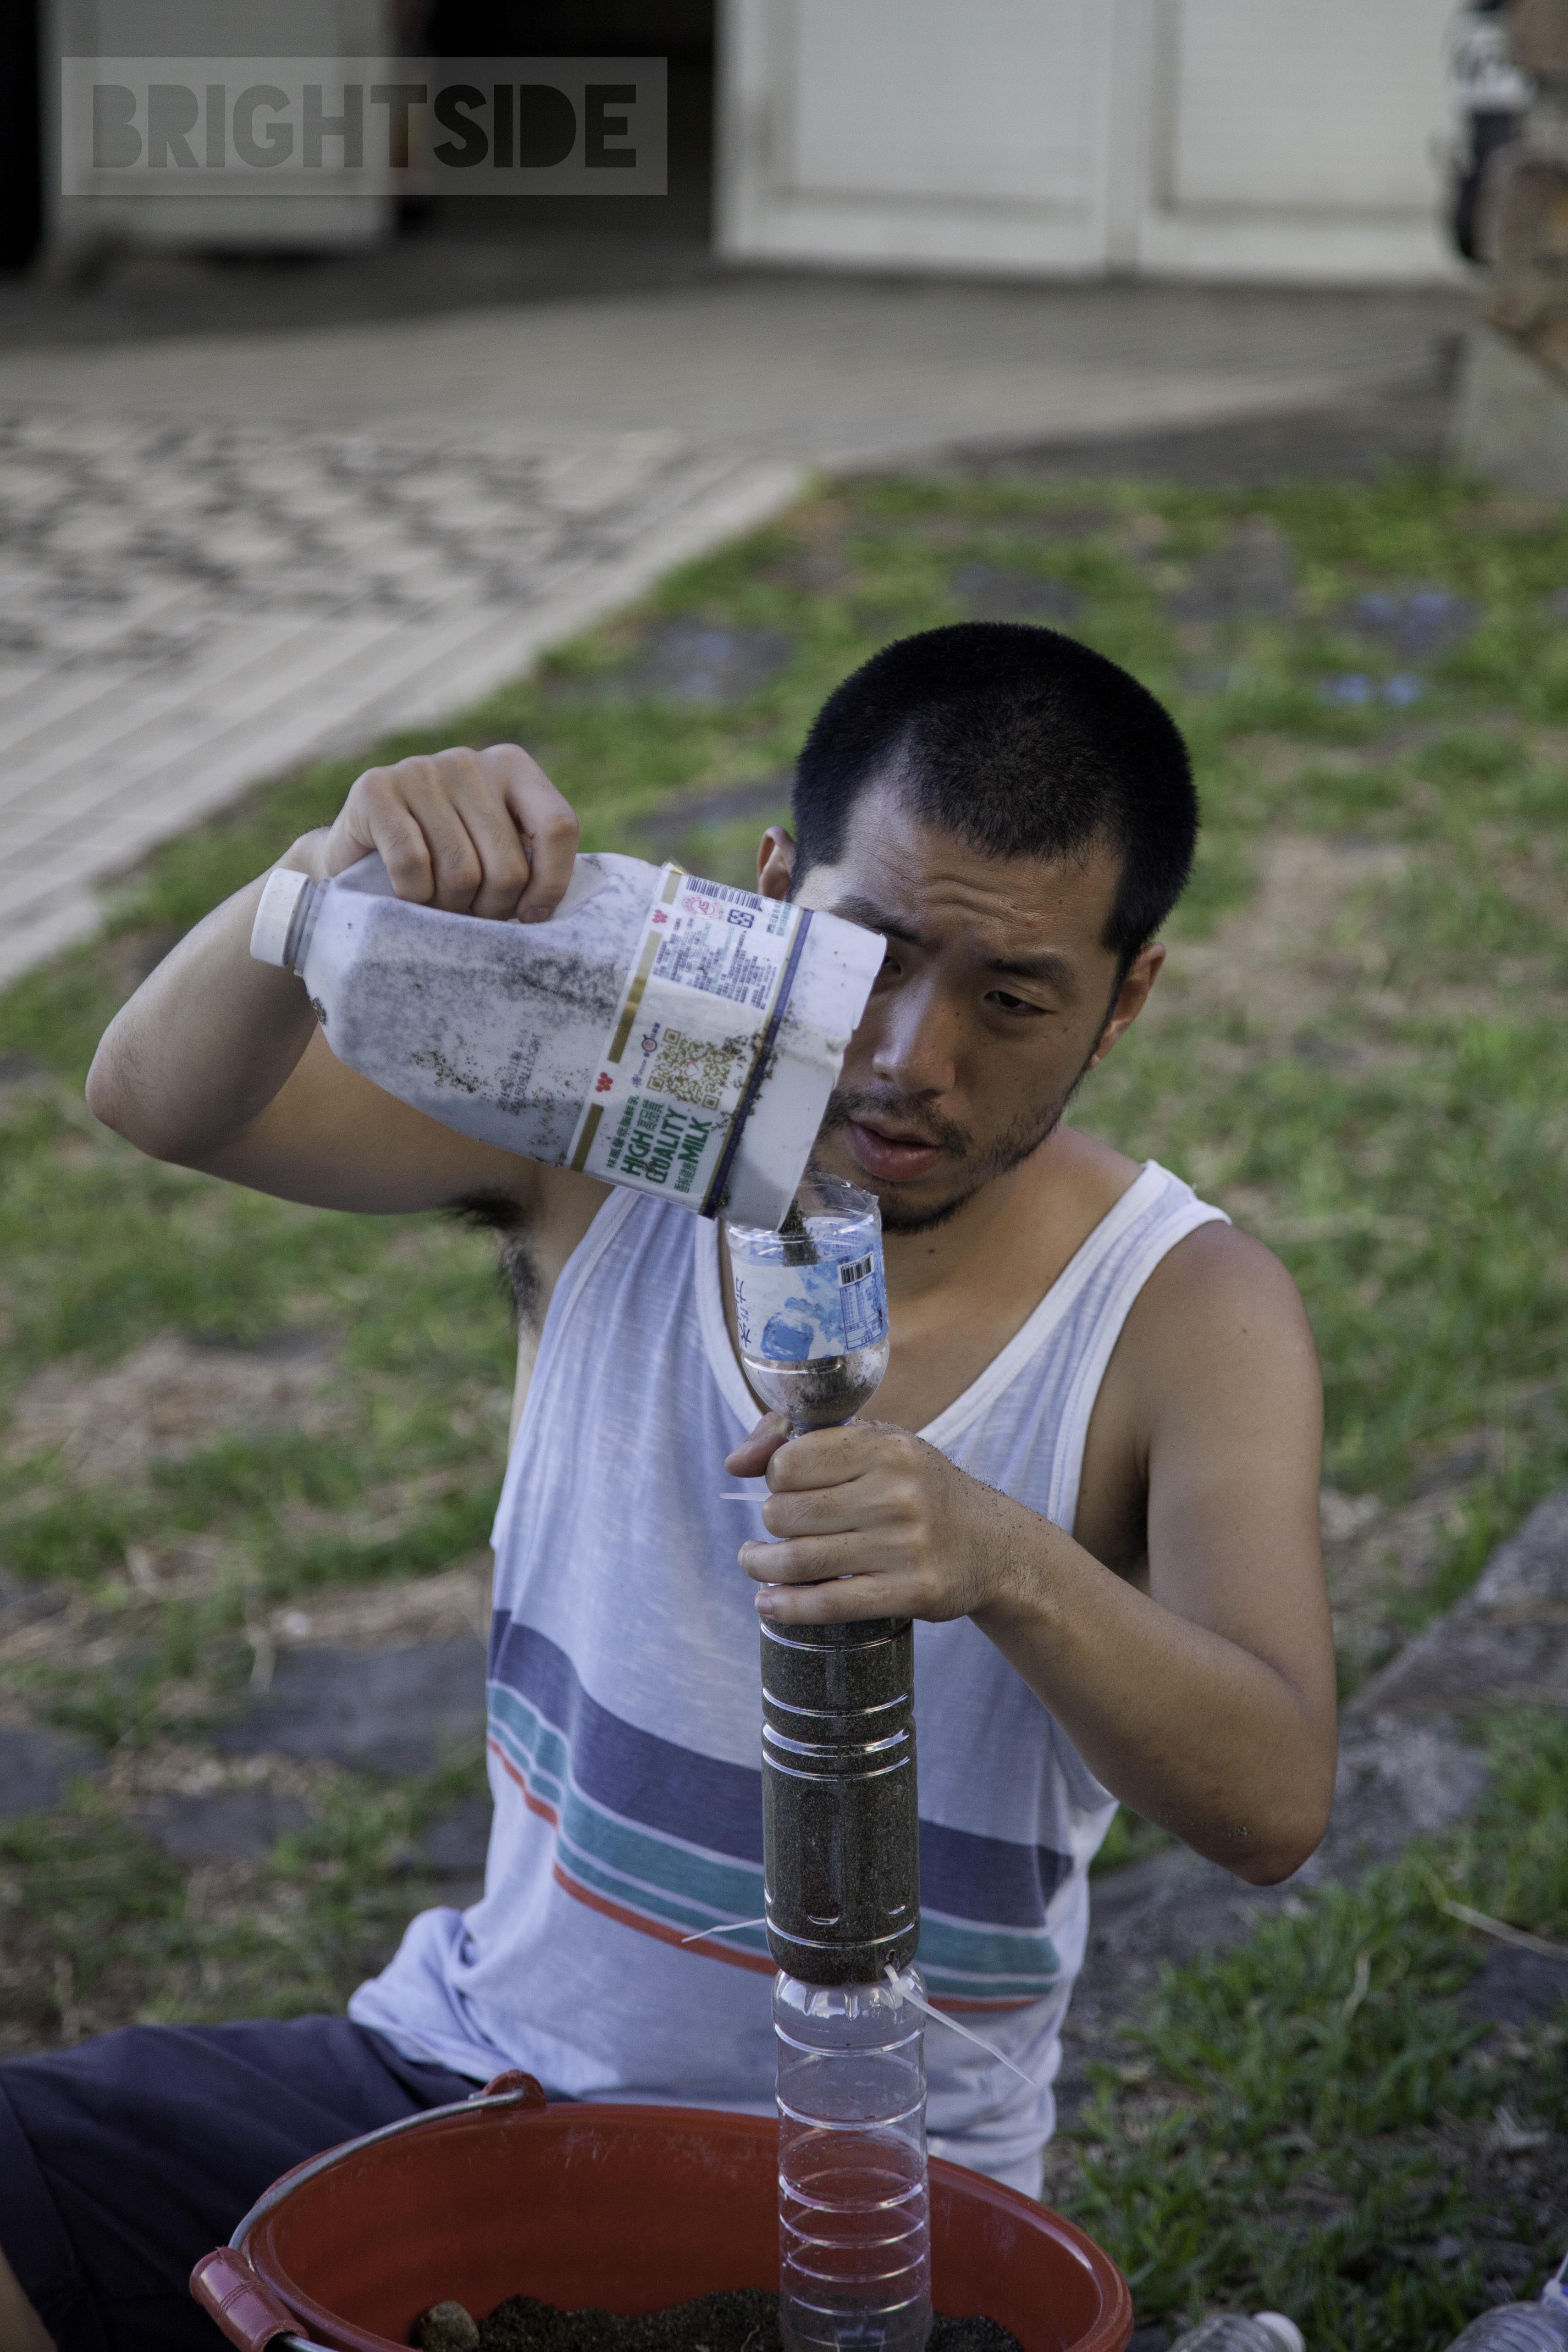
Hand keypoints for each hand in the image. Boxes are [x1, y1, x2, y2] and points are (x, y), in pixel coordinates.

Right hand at [285, 743, 578, 921]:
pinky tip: (407, 895)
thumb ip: (530, 863)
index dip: (550, 885)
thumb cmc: (440, 866)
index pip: (558, 827)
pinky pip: (414, 865)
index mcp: (513, 767)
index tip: (530, 915)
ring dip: (450, 909)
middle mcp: (469, 760)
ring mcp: (421, 769)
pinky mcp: (376, 789)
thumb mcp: (495, 854)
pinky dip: (414, 897)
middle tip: (469, 915)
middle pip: (509, 866)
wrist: (355, 858)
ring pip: (462, 873)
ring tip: (438, 906)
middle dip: (491, 909)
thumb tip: (551, 912)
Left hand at [724, 1413, 1024, 1625]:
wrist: (991, 1544)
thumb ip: (799, 1440)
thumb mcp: (876, 1446)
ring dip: (761, 1566)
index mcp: (887, 1447)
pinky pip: (829, 1602)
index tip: (786, 1490)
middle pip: (787, 1512)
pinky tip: (769, 1604)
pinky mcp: (912, 1591)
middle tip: (771, 1532)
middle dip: (769, 1524)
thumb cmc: (918, 1489)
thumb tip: (735, 1464)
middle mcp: (897, 1492)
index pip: (790, 1462)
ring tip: (754, 1563)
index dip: (776, 1479)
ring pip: (800, 1559)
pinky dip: (787, 1606)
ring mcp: (906, 1545)